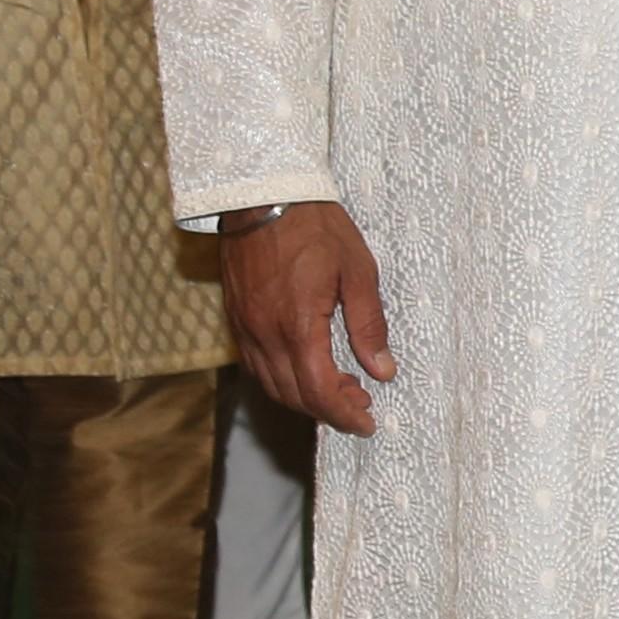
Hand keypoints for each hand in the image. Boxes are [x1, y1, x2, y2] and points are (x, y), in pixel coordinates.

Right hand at [221, 201, 394, 437]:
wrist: (264, 196)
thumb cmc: (316, 228)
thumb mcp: (358, 272)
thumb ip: (369, 326)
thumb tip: (382, 370)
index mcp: (298, 325)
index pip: (319, 391)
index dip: (344, 414)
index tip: (367, 423)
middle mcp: (264, 333)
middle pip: (293, 396)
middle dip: (328, 410)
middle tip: (361, 404)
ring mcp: (245, 327)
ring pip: (271, 384)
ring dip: (304, 397)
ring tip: (340, 388)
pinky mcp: (235, 318)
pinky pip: (256, 364)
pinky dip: (282, 379)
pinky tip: (307, 367)